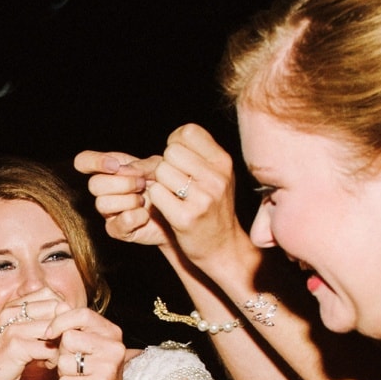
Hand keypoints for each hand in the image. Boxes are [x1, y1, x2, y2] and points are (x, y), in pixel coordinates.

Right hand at [0, 291, 71, 379]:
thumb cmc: (12, 356)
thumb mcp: (26, 333)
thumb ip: (43, 320)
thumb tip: (68, 309)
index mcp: (13, 306)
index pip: (48, 293)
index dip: (60, 310)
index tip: (59, 329)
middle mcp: (11, 312)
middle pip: (54, 307)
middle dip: (64, 326)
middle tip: (61, 344)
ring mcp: (12, 328)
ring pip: (54, 327)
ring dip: (61, 344)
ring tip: (55, 355)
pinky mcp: (16, 346)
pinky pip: (49, 349)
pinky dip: (54, 359)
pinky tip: (47, 364)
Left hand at [44, 306, 127, 379]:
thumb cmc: (91, 371)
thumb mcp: (86, 345)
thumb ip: (72, 327)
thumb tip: (57, 307)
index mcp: (111, 332)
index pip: (82, 314)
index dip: (60, 321)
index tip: (49, 332)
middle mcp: (114, 347)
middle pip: (69, 339)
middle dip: (62, 353)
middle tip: (72, 363)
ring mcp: (109, 367)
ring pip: (64, 362)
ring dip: (63, 372)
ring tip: (77, 377)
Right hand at [74, 150, 172, 248]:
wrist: (180, 211)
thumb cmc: (166, 184)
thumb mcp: (159, 167)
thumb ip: (142, 165)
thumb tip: (124, 170)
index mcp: (110, 169)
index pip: (84, 161)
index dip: (93, 162)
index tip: (114, 165)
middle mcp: (104, 190)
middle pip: (93, 184)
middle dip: (121, 183)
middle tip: (142, 184)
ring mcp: (109, 211)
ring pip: (103, 204)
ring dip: (129, 200)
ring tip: (145, 200)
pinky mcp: (117, 230)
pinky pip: (118, 223)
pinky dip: (136, 217)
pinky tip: (146, 215)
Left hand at [145, 125, 258, 273]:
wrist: (222, 248)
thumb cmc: (213, 207)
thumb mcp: (216, 175)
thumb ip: (197, 154)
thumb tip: (170, 140)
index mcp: (223, 162)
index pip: (188, 131)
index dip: (175, 142)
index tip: (178, 160)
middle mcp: (217, 177)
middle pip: (170, 151)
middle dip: (166, 164)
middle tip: (175, 182)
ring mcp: (203, 198)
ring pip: (161, 171)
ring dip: (160, 183)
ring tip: (174, 196)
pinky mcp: (186, 217)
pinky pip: (157, 194)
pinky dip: (157, 200)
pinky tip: (170, 208)